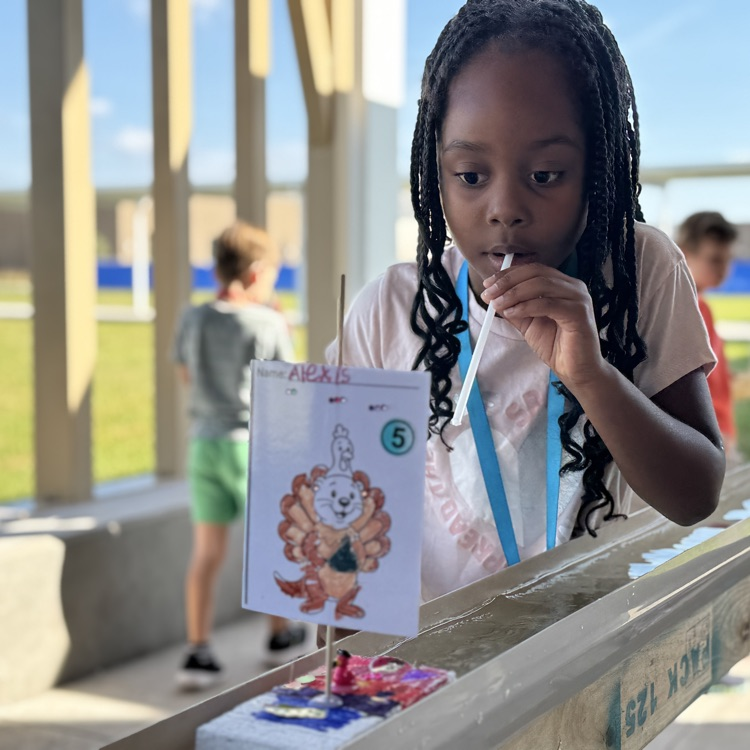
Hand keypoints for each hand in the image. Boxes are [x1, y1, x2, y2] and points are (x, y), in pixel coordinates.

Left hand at [480, 263, 604, 388]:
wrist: (575, 370)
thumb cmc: (556, 346)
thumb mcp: (528, 323)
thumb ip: (513, 308)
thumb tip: (493, 297)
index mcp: (562, 285)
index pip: (532, 269)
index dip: (508, 274)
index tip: (487, 284)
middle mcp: (573, 287)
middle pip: (536, 272)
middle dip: (508, 281)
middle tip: (488, 293)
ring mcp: (578, 298)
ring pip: (541, 284)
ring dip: (514, 293)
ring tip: (497, 304)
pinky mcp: (579, 313)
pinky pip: (548, 304)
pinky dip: (526, 306)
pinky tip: (512, 313)